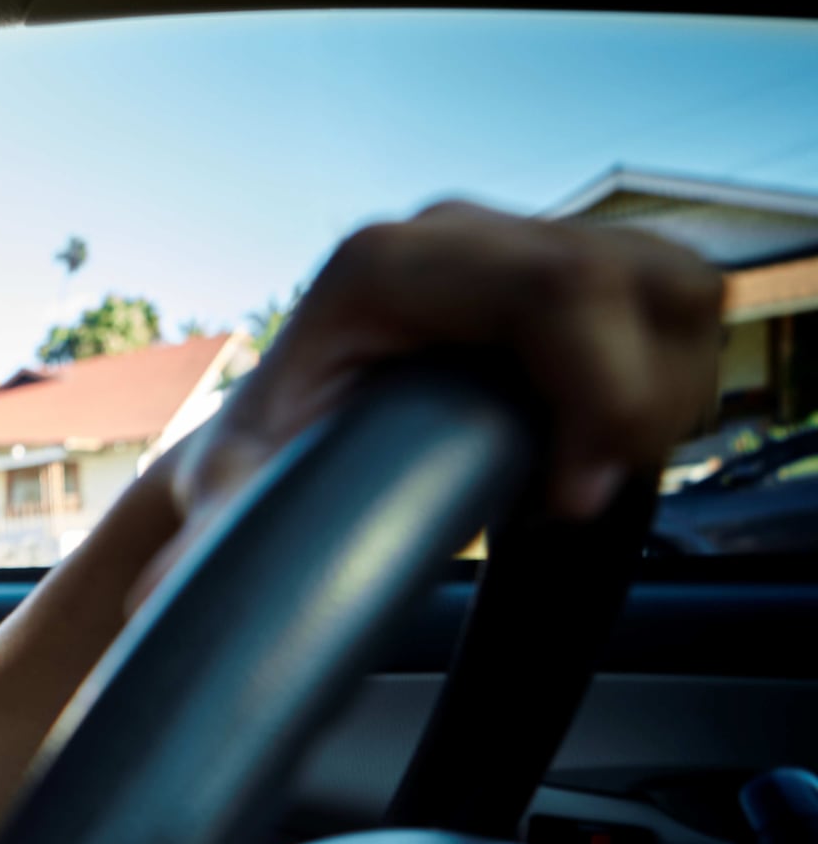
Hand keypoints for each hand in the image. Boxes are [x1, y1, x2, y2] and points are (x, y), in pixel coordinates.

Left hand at [165, 199, 725, 557]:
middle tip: (572, 498)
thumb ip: (216, 554)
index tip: (565, 496)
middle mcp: (457, 235)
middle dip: (634, 406)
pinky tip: (596, 444)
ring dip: (656, 395)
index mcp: (382, 267)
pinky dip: (665, 382)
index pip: (555, 287)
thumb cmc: (252, 469)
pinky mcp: (571, 274)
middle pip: (637, 282)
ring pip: (675, 290)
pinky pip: (677, 310)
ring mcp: (519, 244)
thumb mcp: (236, 506)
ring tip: (577, 472)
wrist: (268, 445)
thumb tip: (165, 608)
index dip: (597, 390)